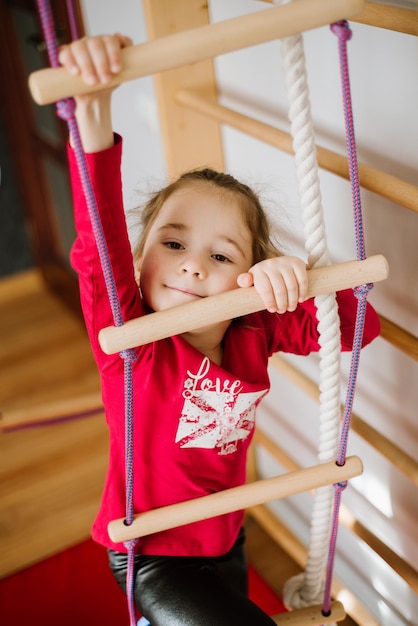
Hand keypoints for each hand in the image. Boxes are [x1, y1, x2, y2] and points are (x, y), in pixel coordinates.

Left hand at [59, 34, 131, 150]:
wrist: (97, 96)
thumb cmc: (85, 99)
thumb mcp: (78, 103)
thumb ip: (78, 105)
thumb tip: (84, 115)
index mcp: (69, 56)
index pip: (67, 51)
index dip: (71, 58)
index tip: (75, 73)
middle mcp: (83, 46)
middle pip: (86, 45)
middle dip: (92, 62)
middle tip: (96, 81)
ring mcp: (100, 44)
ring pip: (103, 41)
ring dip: (108, 56)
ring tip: (112, 74)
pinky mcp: (116, 46)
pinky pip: (120, 39)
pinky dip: (122, 44)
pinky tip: (124, 51)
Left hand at [237, 256, 307, 313]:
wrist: (277, 266)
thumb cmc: (263, 278)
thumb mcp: (252, 280)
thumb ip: (244, 281)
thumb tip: (245, 281)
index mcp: (258, 270)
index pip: (265, 289)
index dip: (270, 302)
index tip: (272, 310)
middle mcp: (271, 263)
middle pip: (279, 289)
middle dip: (282, 303)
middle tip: (282, 310)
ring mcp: (285, 262)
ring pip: (291, 286)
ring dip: (292, 300)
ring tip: (291, 307)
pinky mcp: (297, 263)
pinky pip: (302, 280)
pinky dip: (303, 291)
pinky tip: (301, 299)